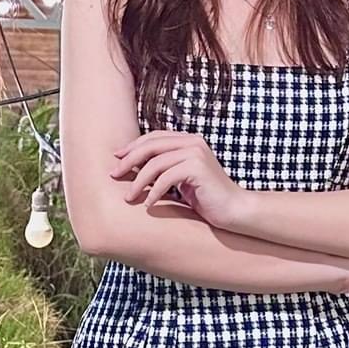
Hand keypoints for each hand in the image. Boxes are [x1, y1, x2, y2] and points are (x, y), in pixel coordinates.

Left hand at [112, 130, 251, 231]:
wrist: (235, 210)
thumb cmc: (207, 198)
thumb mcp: (182, 179)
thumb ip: (165, 168)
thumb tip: (134, 168)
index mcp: (189, 141)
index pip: (154, 137)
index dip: (133, 147)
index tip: (117, 159)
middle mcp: (193, 142)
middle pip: (151, 145)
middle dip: (129, 160)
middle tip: (114, 175)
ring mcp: (196, 153)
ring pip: (155, 162)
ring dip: (138, 181)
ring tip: (128, 197)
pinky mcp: (198, 168)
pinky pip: (166, 178)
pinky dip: (154, 193)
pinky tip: (148, 205)